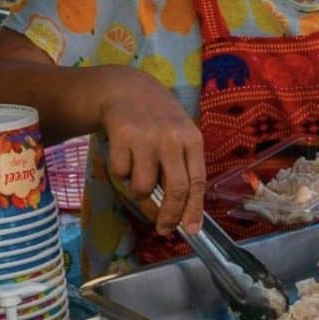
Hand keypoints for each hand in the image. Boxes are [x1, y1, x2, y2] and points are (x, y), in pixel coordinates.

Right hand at [99, 70, 205, 235]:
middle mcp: (173, 139)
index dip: (195, 210)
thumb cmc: (159, 120)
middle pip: (175, 189)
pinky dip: (121, 172)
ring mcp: (147, 137)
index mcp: (193, 140)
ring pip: (143, 187)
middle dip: (169, 215)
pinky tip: (125, 154)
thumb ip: (183, 168)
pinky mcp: (122, 136)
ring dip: (138, 192)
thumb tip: (183, 211)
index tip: (191, 231)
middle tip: (164, 229)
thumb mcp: (180, 136)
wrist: (127, 89)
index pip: (198, 182)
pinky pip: (121, 172)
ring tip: (138, 176)